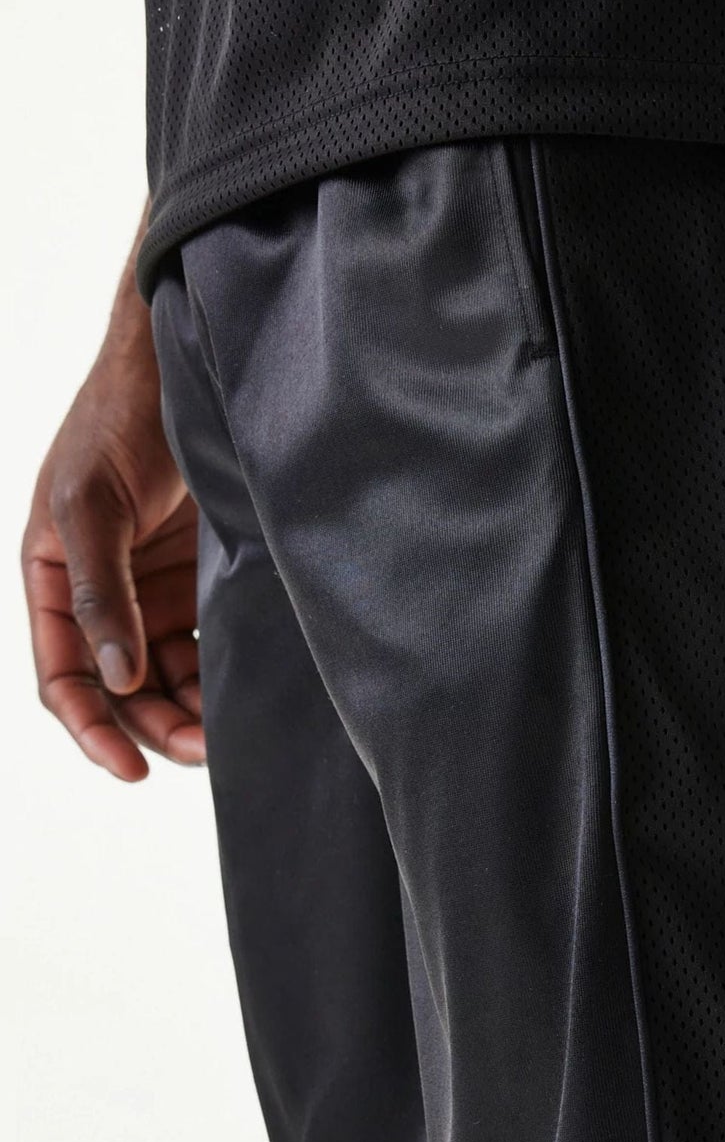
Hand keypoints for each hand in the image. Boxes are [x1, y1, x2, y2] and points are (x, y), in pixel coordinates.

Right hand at [21, 302, 203, 779]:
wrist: (187, 372)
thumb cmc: (117, 422)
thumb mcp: (89, 504)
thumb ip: (98, 593)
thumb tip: (117, 678)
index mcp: (55, 581)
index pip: (65, 677)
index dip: (92, 727)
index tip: (129, 769)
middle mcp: (106, 597)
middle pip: (126, 689)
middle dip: (158, 727)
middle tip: (207, 752)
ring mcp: (158, 592)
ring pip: (173, 677)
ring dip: (197, 710)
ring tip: (234, 734)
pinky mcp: (208, 580)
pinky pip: (212, 644)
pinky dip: (226, 674)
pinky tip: (252, 694)